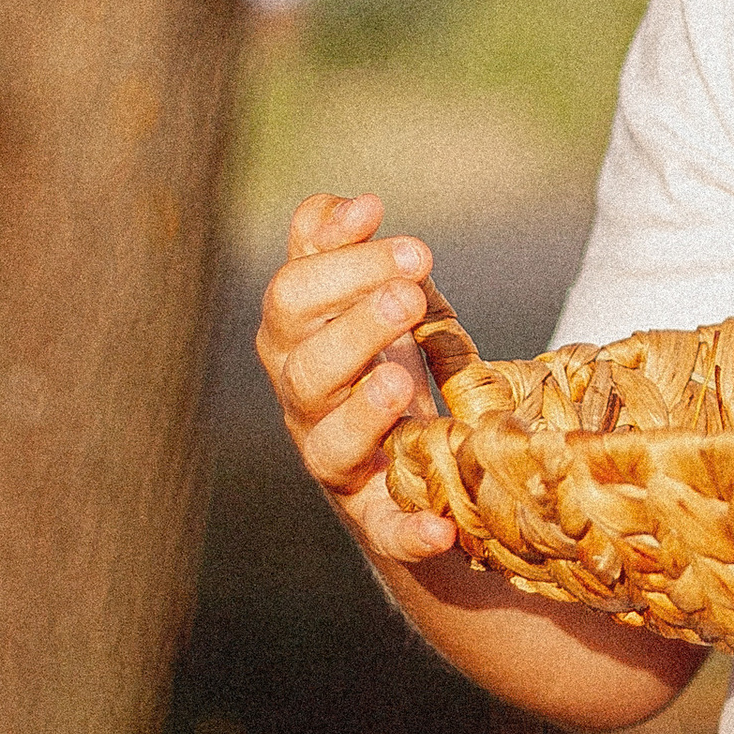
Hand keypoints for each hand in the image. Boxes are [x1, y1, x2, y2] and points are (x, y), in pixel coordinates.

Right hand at [254, 192, 458, 566]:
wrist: (418, 467)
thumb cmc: (384, 363)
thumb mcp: (368, 297)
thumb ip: (346, 248)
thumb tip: (357, 203)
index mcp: (298, 344)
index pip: (291, 296)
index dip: (339, 262)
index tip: (397, 230)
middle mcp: (308, 405)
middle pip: (304, 368)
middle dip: (353, 326)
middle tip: (409, 292)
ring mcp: (338, 466)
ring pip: (326, 447)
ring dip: (363, 412)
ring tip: (401, 382)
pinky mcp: (378, 519)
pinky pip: (385, 530)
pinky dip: (409, 531)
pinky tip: (441, 526)